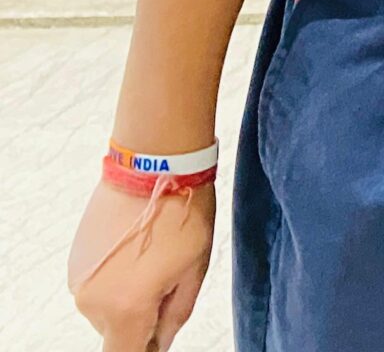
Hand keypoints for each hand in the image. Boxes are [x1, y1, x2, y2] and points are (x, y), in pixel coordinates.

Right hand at [68, 178, 216, 350]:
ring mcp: (79, 281)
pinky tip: (137, 248)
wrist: (152, 165)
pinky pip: (97, 285)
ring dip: (128, 295)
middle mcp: (93, 302)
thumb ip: (176, 315)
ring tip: (154, 256)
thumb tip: (161, 340)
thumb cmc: (181, 214)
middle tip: (169, 279)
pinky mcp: (75, 261)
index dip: (146, 350)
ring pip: (107, 308)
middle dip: (143, 317)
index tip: (158, 336)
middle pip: (117, 331)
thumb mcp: (194, 270)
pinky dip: (115, 277)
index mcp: (125, 310)